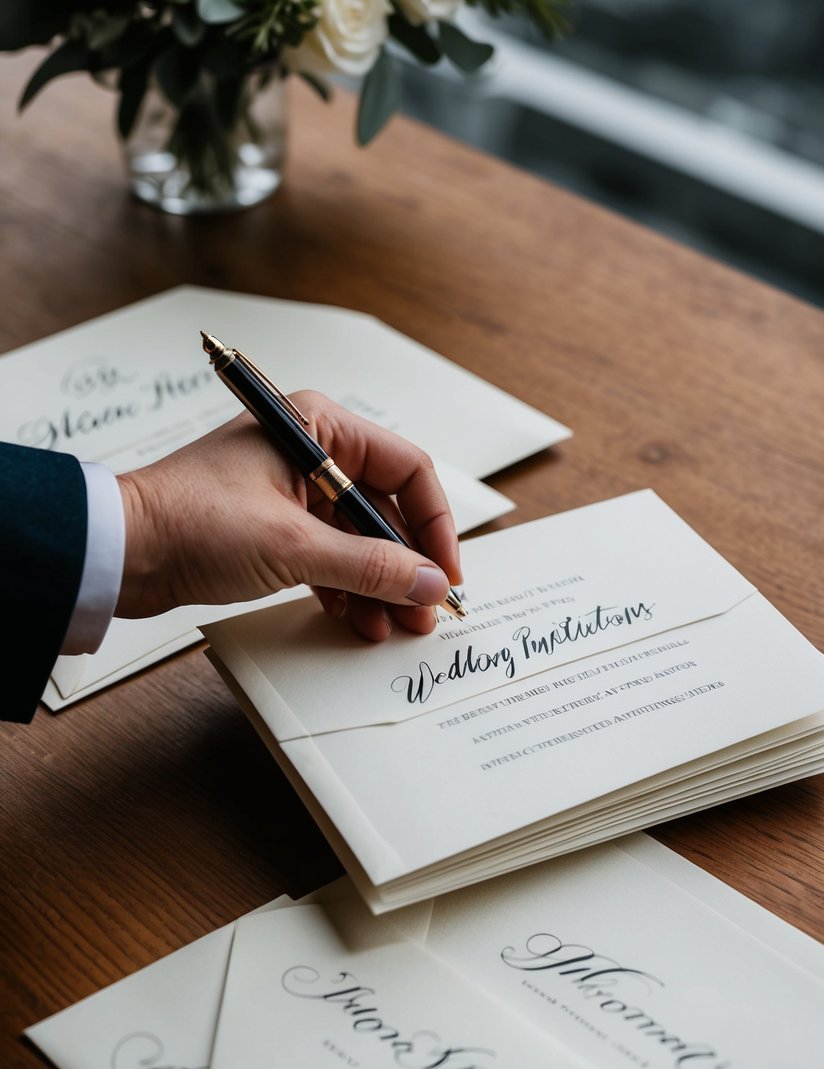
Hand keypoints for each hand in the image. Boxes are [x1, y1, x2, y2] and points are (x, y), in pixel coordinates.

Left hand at [116, 392, 461, 641]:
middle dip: (407, 564)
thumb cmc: (192, 523)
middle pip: (385, 508)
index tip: (445, 573)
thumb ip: (370, 567)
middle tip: (425, 613)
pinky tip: (358, 621)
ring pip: (358, 538)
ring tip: (394, 627)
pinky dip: (345, 588)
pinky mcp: (273, 527)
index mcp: (318, 427)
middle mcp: (311, 451)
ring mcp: (292, 491)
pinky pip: (329, 556)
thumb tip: (430, 584)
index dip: (434, 525)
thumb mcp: (294, 547)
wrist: (118, 552)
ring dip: (379, 583)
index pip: (407, 469)